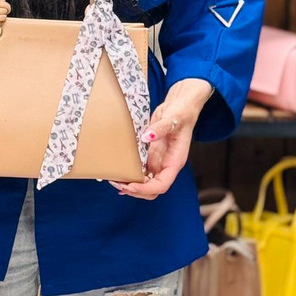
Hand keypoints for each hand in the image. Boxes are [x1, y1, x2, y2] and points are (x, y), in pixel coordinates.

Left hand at [109, 78, 213, 200]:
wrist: (180, 105)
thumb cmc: (181, 112)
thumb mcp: (174, 118)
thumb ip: (161, 128)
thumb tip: (147, 137)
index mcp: (175, 161)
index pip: (162, 184)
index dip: (146, 188)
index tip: (131, 185)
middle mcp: (166, 165)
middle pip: (152, 189)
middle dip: (136, 190)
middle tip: (117, 183)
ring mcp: (158, 161)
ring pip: (145, 182)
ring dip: (130, 184)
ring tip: (114, 180)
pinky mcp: (150, 154)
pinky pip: (140, 170)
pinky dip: (130, 175)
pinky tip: (118, 175)